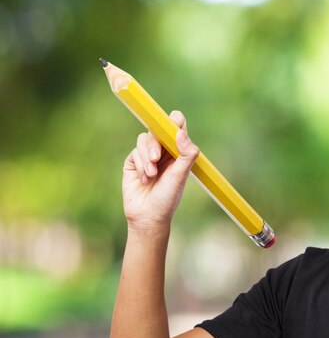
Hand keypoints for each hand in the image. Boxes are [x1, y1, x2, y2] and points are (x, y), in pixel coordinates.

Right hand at [122, 110, 199, 232]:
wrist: (148, 216)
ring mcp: (148, 155)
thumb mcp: (180, 177)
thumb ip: (185, 155)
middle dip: (155, 144)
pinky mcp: (134, 161)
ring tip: (151, 175)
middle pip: (158, 130)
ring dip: (147, 157)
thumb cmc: (168, 198)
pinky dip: (140, 165)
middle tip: (156, 159)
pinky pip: (135, 152)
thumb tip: (181, 133)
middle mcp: (164, 151)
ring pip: (144, 139)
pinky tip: (144, 179)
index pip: (178, 126)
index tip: (172, 126)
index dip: (174, 121)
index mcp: (179, 152)